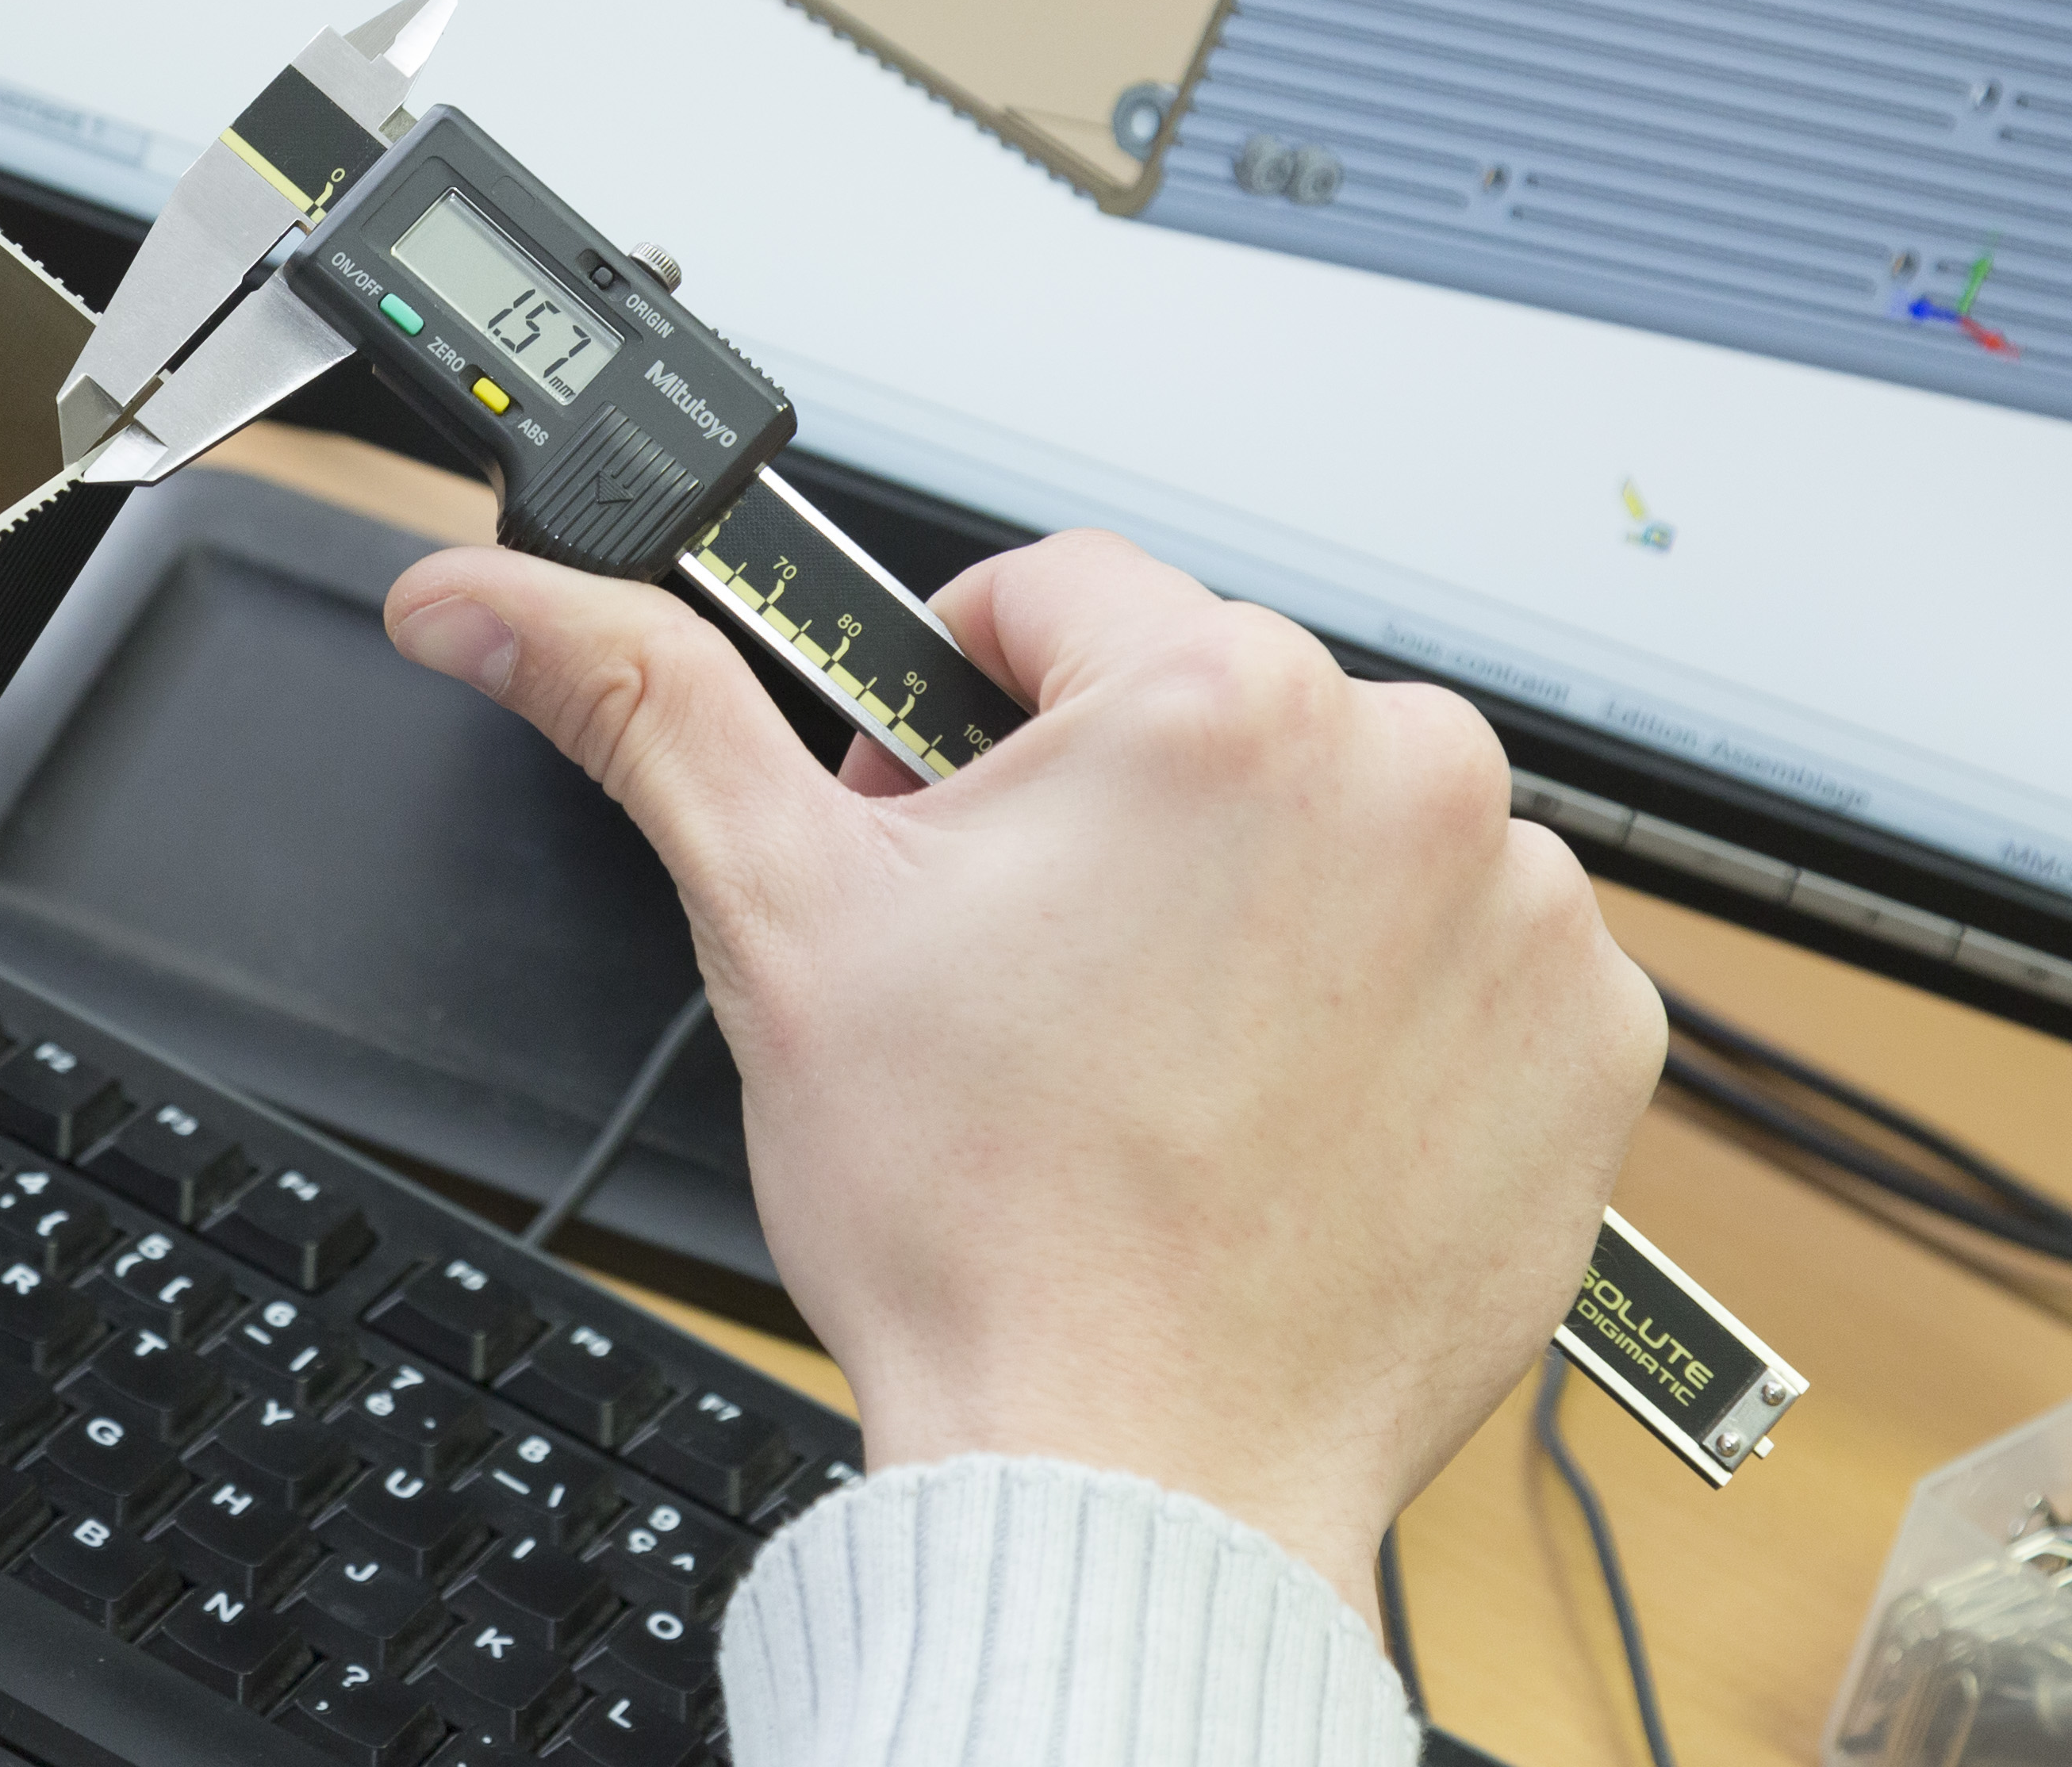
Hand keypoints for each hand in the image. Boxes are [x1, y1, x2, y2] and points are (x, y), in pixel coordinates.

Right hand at [383, 530, 1659, 1624]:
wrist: (1128, 1476)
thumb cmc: (977, 1223)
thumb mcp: (775, 920)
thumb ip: (636, 707)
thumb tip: (482, 599)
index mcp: (1213, 701)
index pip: (1055, 594)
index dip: (955, 714)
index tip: (935, 833)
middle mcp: (1406, 772)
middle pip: (1209, 711)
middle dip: (1111, 810)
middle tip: (1029, 973)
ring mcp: (1517, 915)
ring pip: (1341, 827)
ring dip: (1256, 901)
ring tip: (1156, 1051)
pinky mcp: (1589, 1044)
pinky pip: (1471, 960)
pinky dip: (1386, 1013)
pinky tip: (1280, 1104)